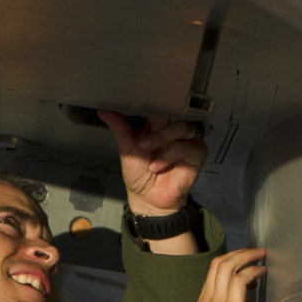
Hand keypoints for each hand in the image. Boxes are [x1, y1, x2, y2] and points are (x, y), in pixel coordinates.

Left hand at [98, 109, 206, 252]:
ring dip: (163, 139)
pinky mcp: (197, 153)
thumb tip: (103, 109)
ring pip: (182, 127)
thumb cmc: (139, 174)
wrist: (148, 199)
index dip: (155, 103)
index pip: (162, 105)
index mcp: (159, 124)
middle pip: (174, 113)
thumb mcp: (127, 148)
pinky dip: (171, 155)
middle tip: (142, 144)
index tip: (142, 104)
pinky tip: (158, 166)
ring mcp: (188, 140)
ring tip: (148, 156)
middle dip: (157, 127)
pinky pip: (188, 146)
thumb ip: (119, 127)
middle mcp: (175, 129)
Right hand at [193, 247, 267, 301]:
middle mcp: (207, 301)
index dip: (230, 263)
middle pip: (218, 264)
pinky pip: (240, 278)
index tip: (244, 264)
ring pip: (227, 265)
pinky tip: (262, 273)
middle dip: (239, 253)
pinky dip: (252, 271)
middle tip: (255, 252)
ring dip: (246, 256)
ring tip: (261, 256)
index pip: (213, 274)